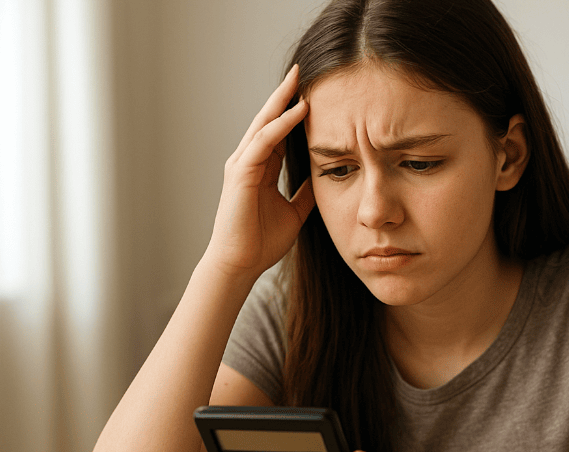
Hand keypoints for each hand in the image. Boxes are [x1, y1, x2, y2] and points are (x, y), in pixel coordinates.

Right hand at [204, 64, 314, 278]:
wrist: (241, 264)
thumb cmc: (262, 241)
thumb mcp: (295, 212)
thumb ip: (306, 193)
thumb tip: (327, 180)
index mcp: (260, 168)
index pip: (278, 131)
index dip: (292, 111)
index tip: (312, 92)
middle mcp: (248, 161)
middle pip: (268, 119)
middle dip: (284, 94)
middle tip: (301, 70)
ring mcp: (241, 165)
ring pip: (264, 124)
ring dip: (282, 101)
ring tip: (299, 79)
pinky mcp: (241, 174)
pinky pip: (264, 142)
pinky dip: (281, 125)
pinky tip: (299, 111)